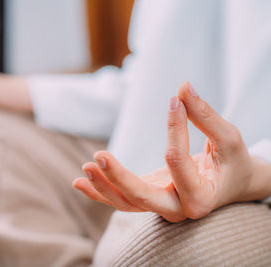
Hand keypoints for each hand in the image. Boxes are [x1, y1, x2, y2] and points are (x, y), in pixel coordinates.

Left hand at [73, 82, 266, 221]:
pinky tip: (78, 182)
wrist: (232, 184)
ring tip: (85, 167)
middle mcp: (178, 209)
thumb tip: (184, 87)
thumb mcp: (228, 139)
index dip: (175, 128)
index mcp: (202, 198)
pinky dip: (99, 193)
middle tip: (98, 157)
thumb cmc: (232, 162)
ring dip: (102, 187)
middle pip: (140, 198)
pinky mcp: (148, 198)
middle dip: (118, 178)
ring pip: (125, 203)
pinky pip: (121, 200)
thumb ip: (205, 115)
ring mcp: (160, 206)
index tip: (176, 100)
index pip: (176, 161)